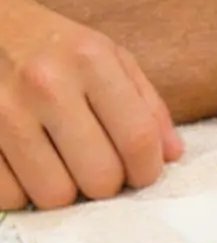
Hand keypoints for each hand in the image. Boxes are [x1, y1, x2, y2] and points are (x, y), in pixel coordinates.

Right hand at [0, 0, 181, 211]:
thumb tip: (173, 155)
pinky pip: (9, 197)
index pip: (136, 137)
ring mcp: (4, 113)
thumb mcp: (109, 56)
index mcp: (92, 61)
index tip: (145, 175)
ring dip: (67, 193)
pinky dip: (25, 193)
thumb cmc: (56, 45)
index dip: (148, 169)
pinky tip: (30, 169)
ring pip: (54, 195)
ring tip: (66, 169)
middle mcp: (48, 86)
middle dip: (109, 184)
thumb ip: (146, 103)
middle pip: (99, 175)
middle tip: (103, 172)